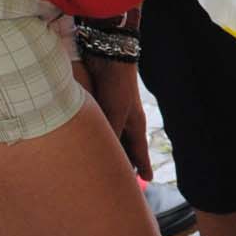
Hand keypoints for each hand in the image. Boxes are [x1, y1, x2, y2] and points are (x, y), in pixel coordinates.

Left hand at [74, 58, 152, 178]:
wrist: (110, 56)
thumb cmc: (117, 85)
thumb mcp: (115, 113)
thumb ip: (109, 134)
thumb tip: (101, 155)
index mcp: (134, 124)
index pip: (139, 151)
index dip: (142, 166)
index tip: (146, 180)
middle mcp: (125, 119)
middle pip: (127, 146)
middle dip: (126, 161)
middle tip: (125, 178)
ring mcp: (114, 110)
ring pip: (113, 137)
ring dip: (110, 149)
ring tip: (104, 164)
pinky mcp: (101, 103)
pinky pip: (101, 126)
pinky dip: (98, 136)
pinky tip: (89, 139)